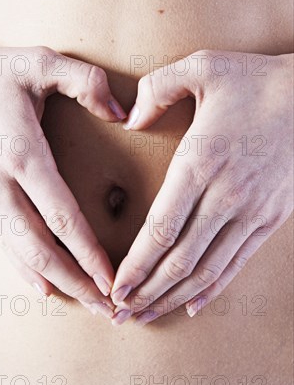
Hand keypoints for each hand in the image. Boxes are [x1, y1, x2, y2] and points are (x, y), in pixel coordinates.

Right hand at [0, 33, 126, 317]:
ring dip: (56, 282)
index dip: (89, 253)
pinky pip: (4, 243)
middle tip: (107, 308)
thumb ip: (86, 81)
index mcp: (21, 155)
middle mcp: (1, 186)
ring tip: (85, 302)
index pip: (62, 217)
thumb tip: (124, 114)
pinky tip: (42, 288)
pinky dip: (25, 270)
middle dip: (77, 282)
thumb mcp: (39, 61)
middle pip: (43, 249)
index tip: (112, 280)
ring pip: (22, 253)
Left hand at [110, 50, 292, 324]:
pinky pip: (238, 262)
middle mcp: (225, 195)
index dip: (135, 264)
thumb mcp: (202, 67)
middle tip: (119, 315)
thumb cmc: (255, 80)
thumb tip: (128, 119)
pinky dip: (214, 287)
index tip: (114, 286)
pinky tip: (194, 304)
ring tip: (148, 316)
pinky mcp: (270, 218)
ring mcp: (251, 211)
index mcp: (201, 161)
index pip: (161, 228)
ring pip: (207, 269)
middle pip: (179, 259)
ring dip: (173, 297)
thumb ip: (156, 89)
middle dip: (146, 292)